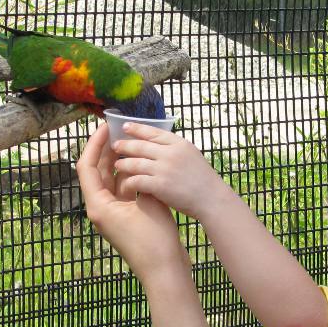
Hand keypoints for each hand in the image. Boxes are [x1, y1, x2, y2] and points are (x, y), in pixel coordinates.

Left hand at [76, 123, 188, 277]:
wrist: (164, 270)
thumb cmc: (154, 240)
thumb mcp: (148, 203)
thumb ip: (138, 180)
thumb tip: (135, 161)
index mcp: (98, 206)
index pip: (86, 167)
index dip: (94, 144)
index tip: (105, 127)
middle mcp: (100, 209)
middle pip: (96, 172)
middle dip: (104, 150)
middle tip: (117, 130)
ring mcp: (112, 214)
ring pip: (109, 181)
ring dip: (116, 162)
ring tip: (128, 142)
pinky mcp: (124, 218)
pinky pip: (121, 191)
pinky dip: (126, 176)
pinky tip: (139, 164)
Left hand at [111, 122, 234, 219]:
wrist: (212, 199)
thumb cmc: (204, 181)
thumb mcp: (192, 156)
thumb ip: (175, 150)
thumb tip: (157, 145)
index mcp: (180, 143)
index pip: (153, 132)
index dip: (137, 128)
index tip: (125, 127)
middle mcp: (170, 153)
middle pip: (140, 146)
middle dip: (125, 145)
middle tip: (115, 146)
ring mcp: (164, 169)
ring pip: (135, 163)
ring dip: (123, 164)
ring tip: (117, 165)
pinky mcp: (159, 185)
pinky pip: (137, 180)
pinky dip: (128, 182)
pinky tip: (124, 184)